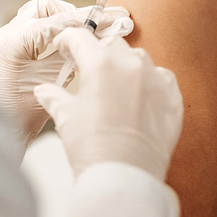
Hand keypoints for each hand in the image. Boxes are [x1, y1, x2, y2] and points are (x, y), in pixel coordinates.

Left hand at [0, 0, 131, 143]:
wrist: (1, 131)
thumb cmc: (23, 115)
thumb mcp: (52, 81)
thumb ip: (72, 54)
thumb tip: (96, 35)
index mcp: (11, 44)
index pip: (56, 21)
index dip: (87, 19)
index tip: (110, 19)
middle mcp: (5, 34)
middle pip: (46, 7)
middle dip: (74, 14)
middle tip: (99, 25)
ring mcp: (4, 37)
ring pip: (40, 11)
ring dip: (62, 18)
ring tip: (84, 31)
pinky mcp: (9, 42)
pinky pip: (34, 23)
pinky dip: (53, 26)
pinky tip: (70, 37)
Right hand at [34, 29, 182, 181]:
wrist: (123, 178)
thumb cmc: (91, 148)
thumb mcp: (65, 119)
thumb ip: (54, 97)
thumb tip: (43, 90)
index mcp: (101, 64)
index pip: (81, 38)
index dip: (68, 41)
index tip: (64, 48)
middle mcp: (131, 64)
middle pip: (111, 45)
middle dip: (98, 53)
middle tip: (88, 70)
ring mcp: (156, 79)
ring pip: (138, 58)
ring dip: (125, 66)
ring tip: (115, 86)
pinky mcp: (173, 96)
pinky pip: (162, 77)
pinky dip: (150, 82)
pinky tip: (139, 98)